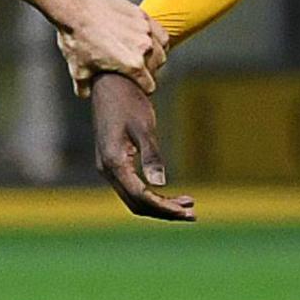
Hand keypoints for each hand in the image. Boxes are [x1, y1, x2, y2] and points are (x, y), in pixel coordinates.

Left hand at [45, 0, 168, 94]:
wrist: (75, 7)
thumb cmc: (77, 36)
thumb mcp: (78, 69)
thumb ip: (84, 86)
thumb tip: (85, 92)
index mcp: (132, 64)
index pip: (149, 85)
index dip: (142, 89)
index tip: (138, 87)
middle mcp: (144, 47)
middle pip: (158, 66)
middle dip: (149, 71)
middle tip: (137, 71)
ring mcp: (145, 29)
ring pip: (162, 48)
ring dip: (156, 54)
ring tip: (145, 55)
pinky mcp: (142, 14)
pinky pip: (160, 30)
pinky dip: (157, 37)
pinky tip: (150, 39)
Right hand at [90, 73, 194, 221]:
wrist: (111, 85)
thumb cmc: (128, 102)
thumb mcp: (143, 127)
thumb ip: (151, 156)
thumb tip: (160, 185)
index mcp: (113, 162)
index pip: (140, 196)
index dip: (164, 207)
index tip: (186, 212)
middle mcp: (107, 170)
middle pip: (136, 204)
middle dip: (164, 211)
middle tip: (192, 214)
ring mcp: (108, 168)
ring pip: (134, 199)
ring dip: (159, 206)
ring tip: (187, 207)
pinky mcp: (114, 164)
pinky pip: (133, 188)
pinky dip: (152, 195)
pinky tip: (170, 194)